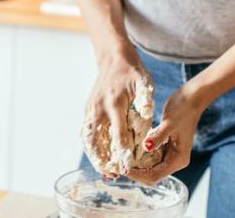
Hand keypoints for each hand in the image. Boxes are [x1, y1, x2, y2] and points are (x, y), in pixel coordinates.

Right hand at [84, 49, 148, 177]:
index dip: (122, 151)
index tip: (126, 167)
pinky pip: (87, 131)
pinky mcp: (88, 109)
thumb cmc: (133, 72)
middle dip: (104, 159)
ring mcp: (91, 109)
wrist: (113, 58)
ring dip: (94, 155)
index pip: (117, 133)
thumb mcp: (144, 83)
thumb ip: (145, 101)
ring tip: (104, 171)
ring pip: (89, 138)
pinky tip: (98, 157)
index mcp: (114, 103)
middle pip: (98, 139)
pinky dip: (90, 146)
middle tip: (112, 175)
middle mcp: (99, 108)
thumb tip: (148, 115)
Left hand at [126, 88, 203, 184]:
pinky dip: (140, 156)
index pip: (156, 175)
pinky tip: (129, 149)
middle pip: (152, 175)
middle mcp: (175, 161)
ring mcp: (170, 154)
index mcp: (179, 159)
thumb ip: (158, 137)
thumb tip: (146, 147)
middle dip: (136, 172)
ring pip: (150, 167)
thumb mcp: (169, 123)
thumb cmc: (182, 109)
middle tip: (120, 164)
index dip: (139, 175)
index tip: (124, 168)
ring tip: (122, 158)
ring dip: (137, 165)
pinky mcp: (165, 147)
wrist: (191, 98)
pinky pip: (150, 157)